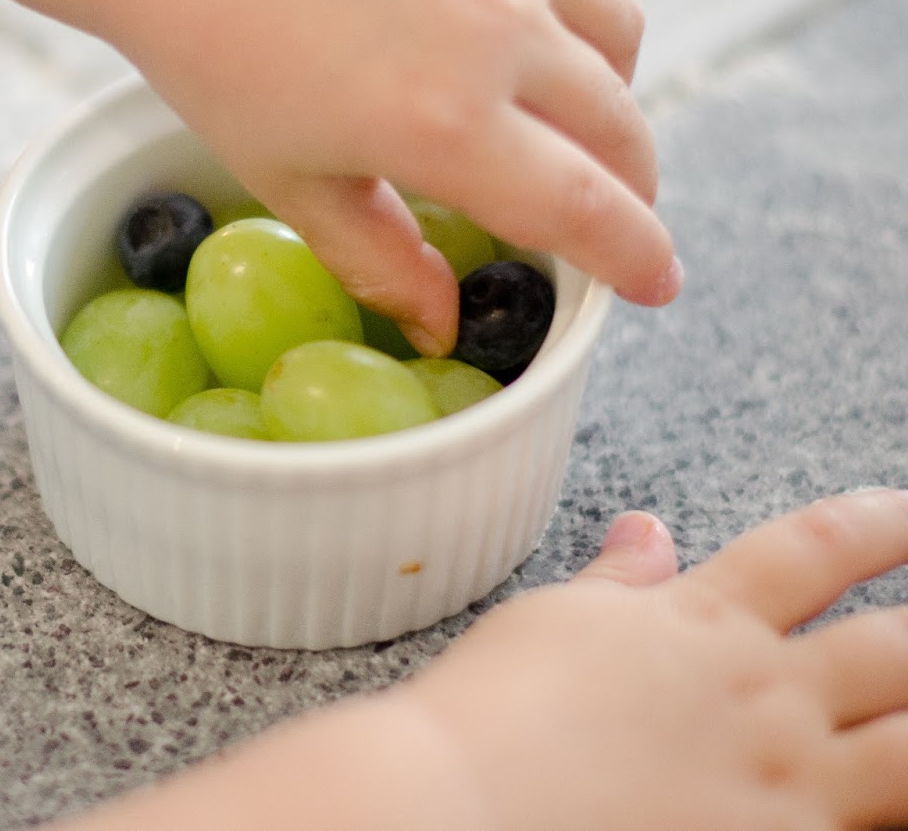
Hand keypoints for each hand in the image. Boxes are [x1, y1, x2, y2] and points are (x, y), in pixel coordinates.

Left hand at [98, 0, 678, 353]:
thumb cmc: (210, 54)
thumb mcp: (290, 181)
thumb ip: (380, 259)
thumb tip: (442, 328)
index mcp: (444, 125)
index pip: (583, 209)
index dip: (634, 255)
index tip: (656, 282)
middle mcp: (495, 32)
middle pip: (616, 125)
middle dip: (626, 182)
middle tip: (602, 202)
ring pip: (619, 23)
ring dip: (613, 79)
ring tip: (570, 102)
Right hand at [404, 489, 907, 828]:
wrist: (463, 800)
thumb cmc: (494, 711)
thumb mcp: (556, 622)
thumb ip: (618, 583)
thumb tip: (646, 532)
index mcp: (704, 622)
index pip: (815, 549)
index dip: (879, 526)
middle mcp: (763, 694)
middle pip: (896, 649)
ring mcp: (785, 782)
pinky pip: (872, 827)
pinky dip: (884, 813)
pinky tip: (888, 810)